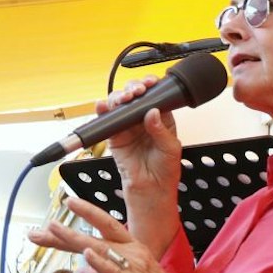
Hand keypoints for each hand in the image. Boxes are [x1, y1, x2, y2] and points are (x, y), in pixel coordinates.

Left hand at [28, 197, 208, 272]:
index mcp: (133, 249)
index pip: (106, 227)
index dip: (87, 213)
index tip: (69, 203)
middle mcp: (132, 253)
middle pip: (102, 230)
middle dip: (76, 219)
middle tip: (51, 214)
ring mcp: (132, 267)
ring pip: (101, 247)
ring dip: (76, 237)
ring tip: (54, 228)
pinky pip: (113, 271)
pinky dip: (100, 262)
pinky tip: (87, 253)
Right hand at [97, 76, 184, 191]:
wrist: (152, 189)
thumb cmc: (165, 170)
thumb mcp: (170, 148)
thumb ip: (161, 130)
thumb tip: (152, 112)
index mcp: (161, 119)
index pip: (154, 96)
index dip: (151, 87)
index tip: (150, 84)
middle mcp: (143, 120)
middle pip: (135, 95)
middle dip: (133, 88)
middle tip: (136, 92)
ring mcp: (128, 126)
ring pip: (120, 104)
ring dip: (119, 97)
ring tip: (123, 98)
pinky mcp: (115, 136)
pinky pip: (107, 121)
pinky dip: (102, 111)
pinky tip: (103, 105)